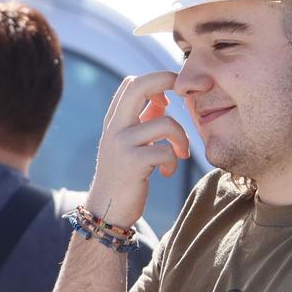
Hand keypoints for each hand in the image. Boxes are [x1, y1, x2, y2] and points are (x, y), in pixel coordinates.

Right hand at [86, 71, 191, 227]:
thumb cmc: (123, 177)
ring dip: (181, 138)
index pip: (131, 83)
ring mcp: (122, 144)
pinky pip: (166, 151)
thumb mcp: (129, 144)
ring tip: (182, 153)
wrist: (106, 211)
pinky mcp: (132, 163)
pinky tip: (166, 172)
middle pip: (140, 86)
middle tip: (184, 93)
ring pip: (165, 123)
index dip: (156, 80)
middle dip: (168, 80)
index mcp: (114, 121)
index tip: (172, 95)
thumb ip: (143, 120)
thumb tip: (163, 99)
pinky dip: (173, 162)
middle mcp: (115, 128)